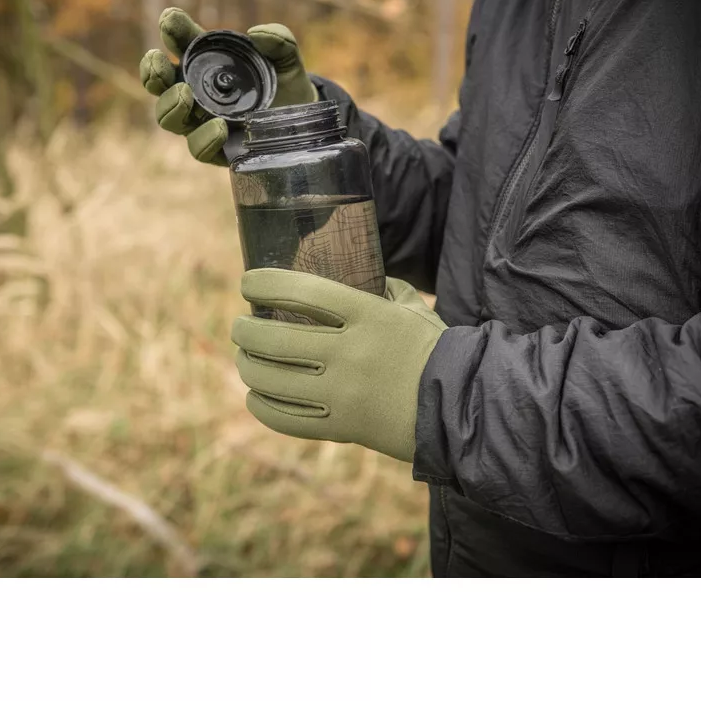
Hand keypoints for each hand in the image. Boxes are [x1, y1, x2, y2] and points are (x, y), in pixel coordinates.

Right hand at [139, 8, 317, 164]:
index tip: (171, 20)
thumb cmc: (283, 84)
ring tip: (184, 94)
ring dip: (170, 104)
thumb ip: (279, 41)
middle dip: (152, 70)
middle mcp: (194, 92)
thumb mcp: (286, 59)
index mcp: (204, 62)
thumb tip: (257, 34)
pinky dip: (204, 137)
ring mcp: (200, 122)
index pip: (179, 43)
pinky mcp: (215, 150)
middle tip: (158, 61)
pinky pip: (199, 148)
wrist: (301, 121)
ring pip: (169, 117)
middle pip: (159, 83)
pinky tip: (219, 127)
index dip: (171, 30)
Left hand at [231, 269, 447, 461]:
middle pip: (274, 338)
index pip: (302, 291)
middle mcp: (351, 353)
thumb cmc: (433, 350)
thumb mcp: (412, 309)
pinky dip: (260, 405)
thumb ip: (382, 288)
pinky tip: (255, 394)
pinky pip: (283, 418)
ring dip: (246, 364)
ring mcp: (343, 394)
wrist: (460, 408)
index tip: (248, 282)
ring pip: (270, 378)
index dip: (265, 283)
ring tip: (244, 357)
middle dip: (244, 329)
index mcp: (369, 316)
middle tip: (240, 324)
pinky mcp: (341, 428)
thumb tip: (356, 272)